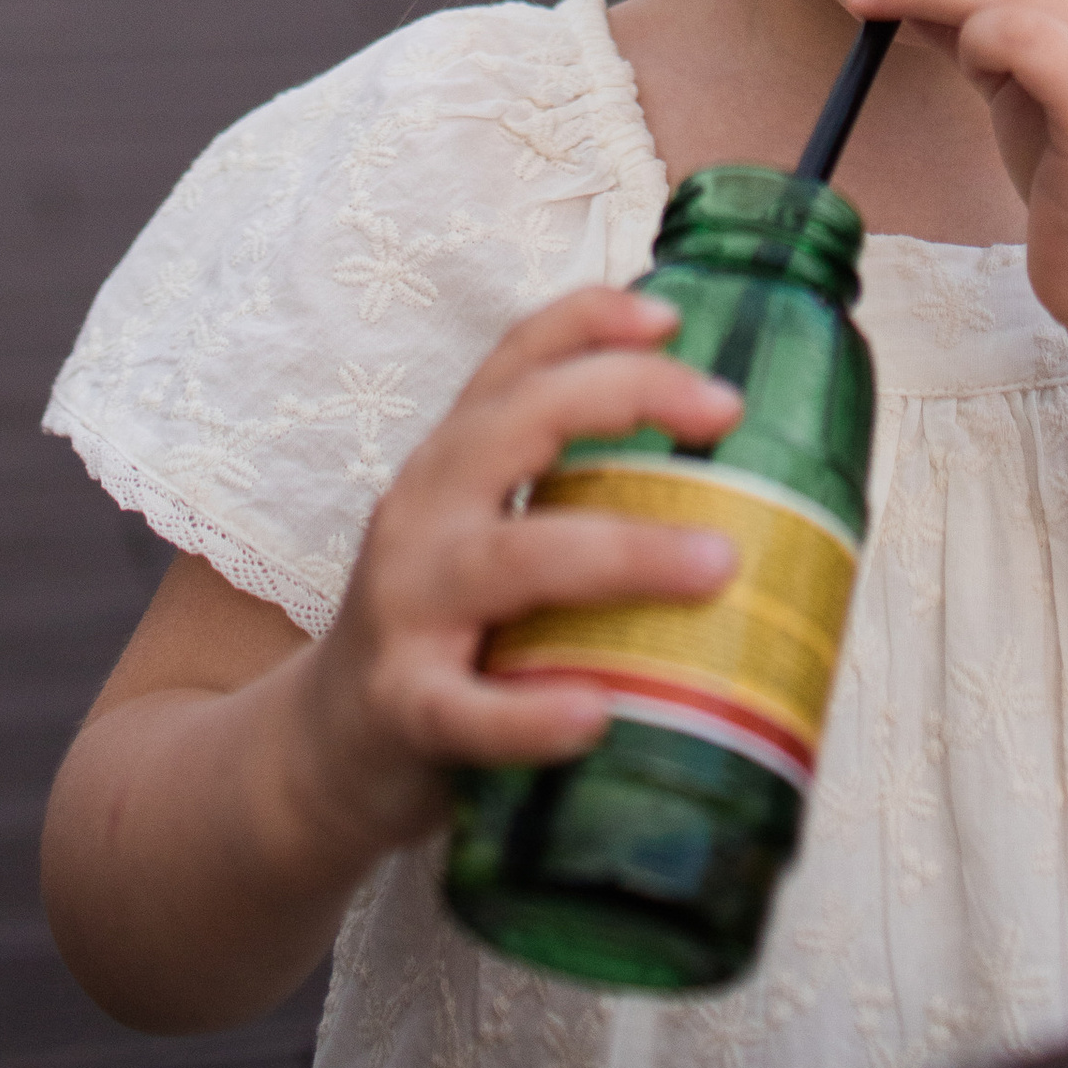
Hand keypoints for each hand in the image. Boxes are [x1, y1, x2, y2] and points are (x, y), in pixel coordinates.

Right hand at [279, 284, 743, 872]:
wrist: (323, 752)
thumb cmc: (446, 631)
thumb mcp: (488, 538)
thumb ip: (574, 505)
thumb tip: (744, 492)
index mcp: (454, 461)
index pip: (514, 357)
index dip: (589, 318)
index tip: (673, 315)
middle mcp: (424, 510)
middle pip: (519, 421)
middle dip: (626, 397)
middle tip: (727, 412)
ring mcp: (407, 606)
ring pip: (514, 558)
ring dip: (623, 552)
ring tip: (715, 565)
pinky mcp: (401, 707)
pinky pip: (467, 710)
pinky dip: (532, 714)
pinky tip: (595, 715)